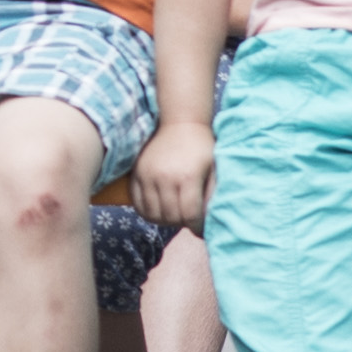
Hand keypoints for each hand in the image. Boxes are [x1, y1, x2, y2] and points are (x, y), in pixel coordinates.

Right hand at [131, 117, 216, 232]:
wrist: (180, 122)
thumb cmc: (202, 147)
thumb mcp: (215, 169)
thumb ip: (214, 195)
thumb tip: (213, 221)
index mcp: (188, 177)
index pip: (190, 215)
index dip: (198, 228)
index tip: (202, 229)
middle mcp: (165, 177)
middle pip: (171, 217)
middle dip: (182, 224)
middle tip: (189, 220)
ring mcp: (147, 175)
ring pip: (152, 214)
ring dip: (164, 220)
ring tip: (175, 214)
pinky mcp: (136, 174)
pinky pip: (138, 204)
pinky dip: (148, 212)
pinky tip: (160, 209)